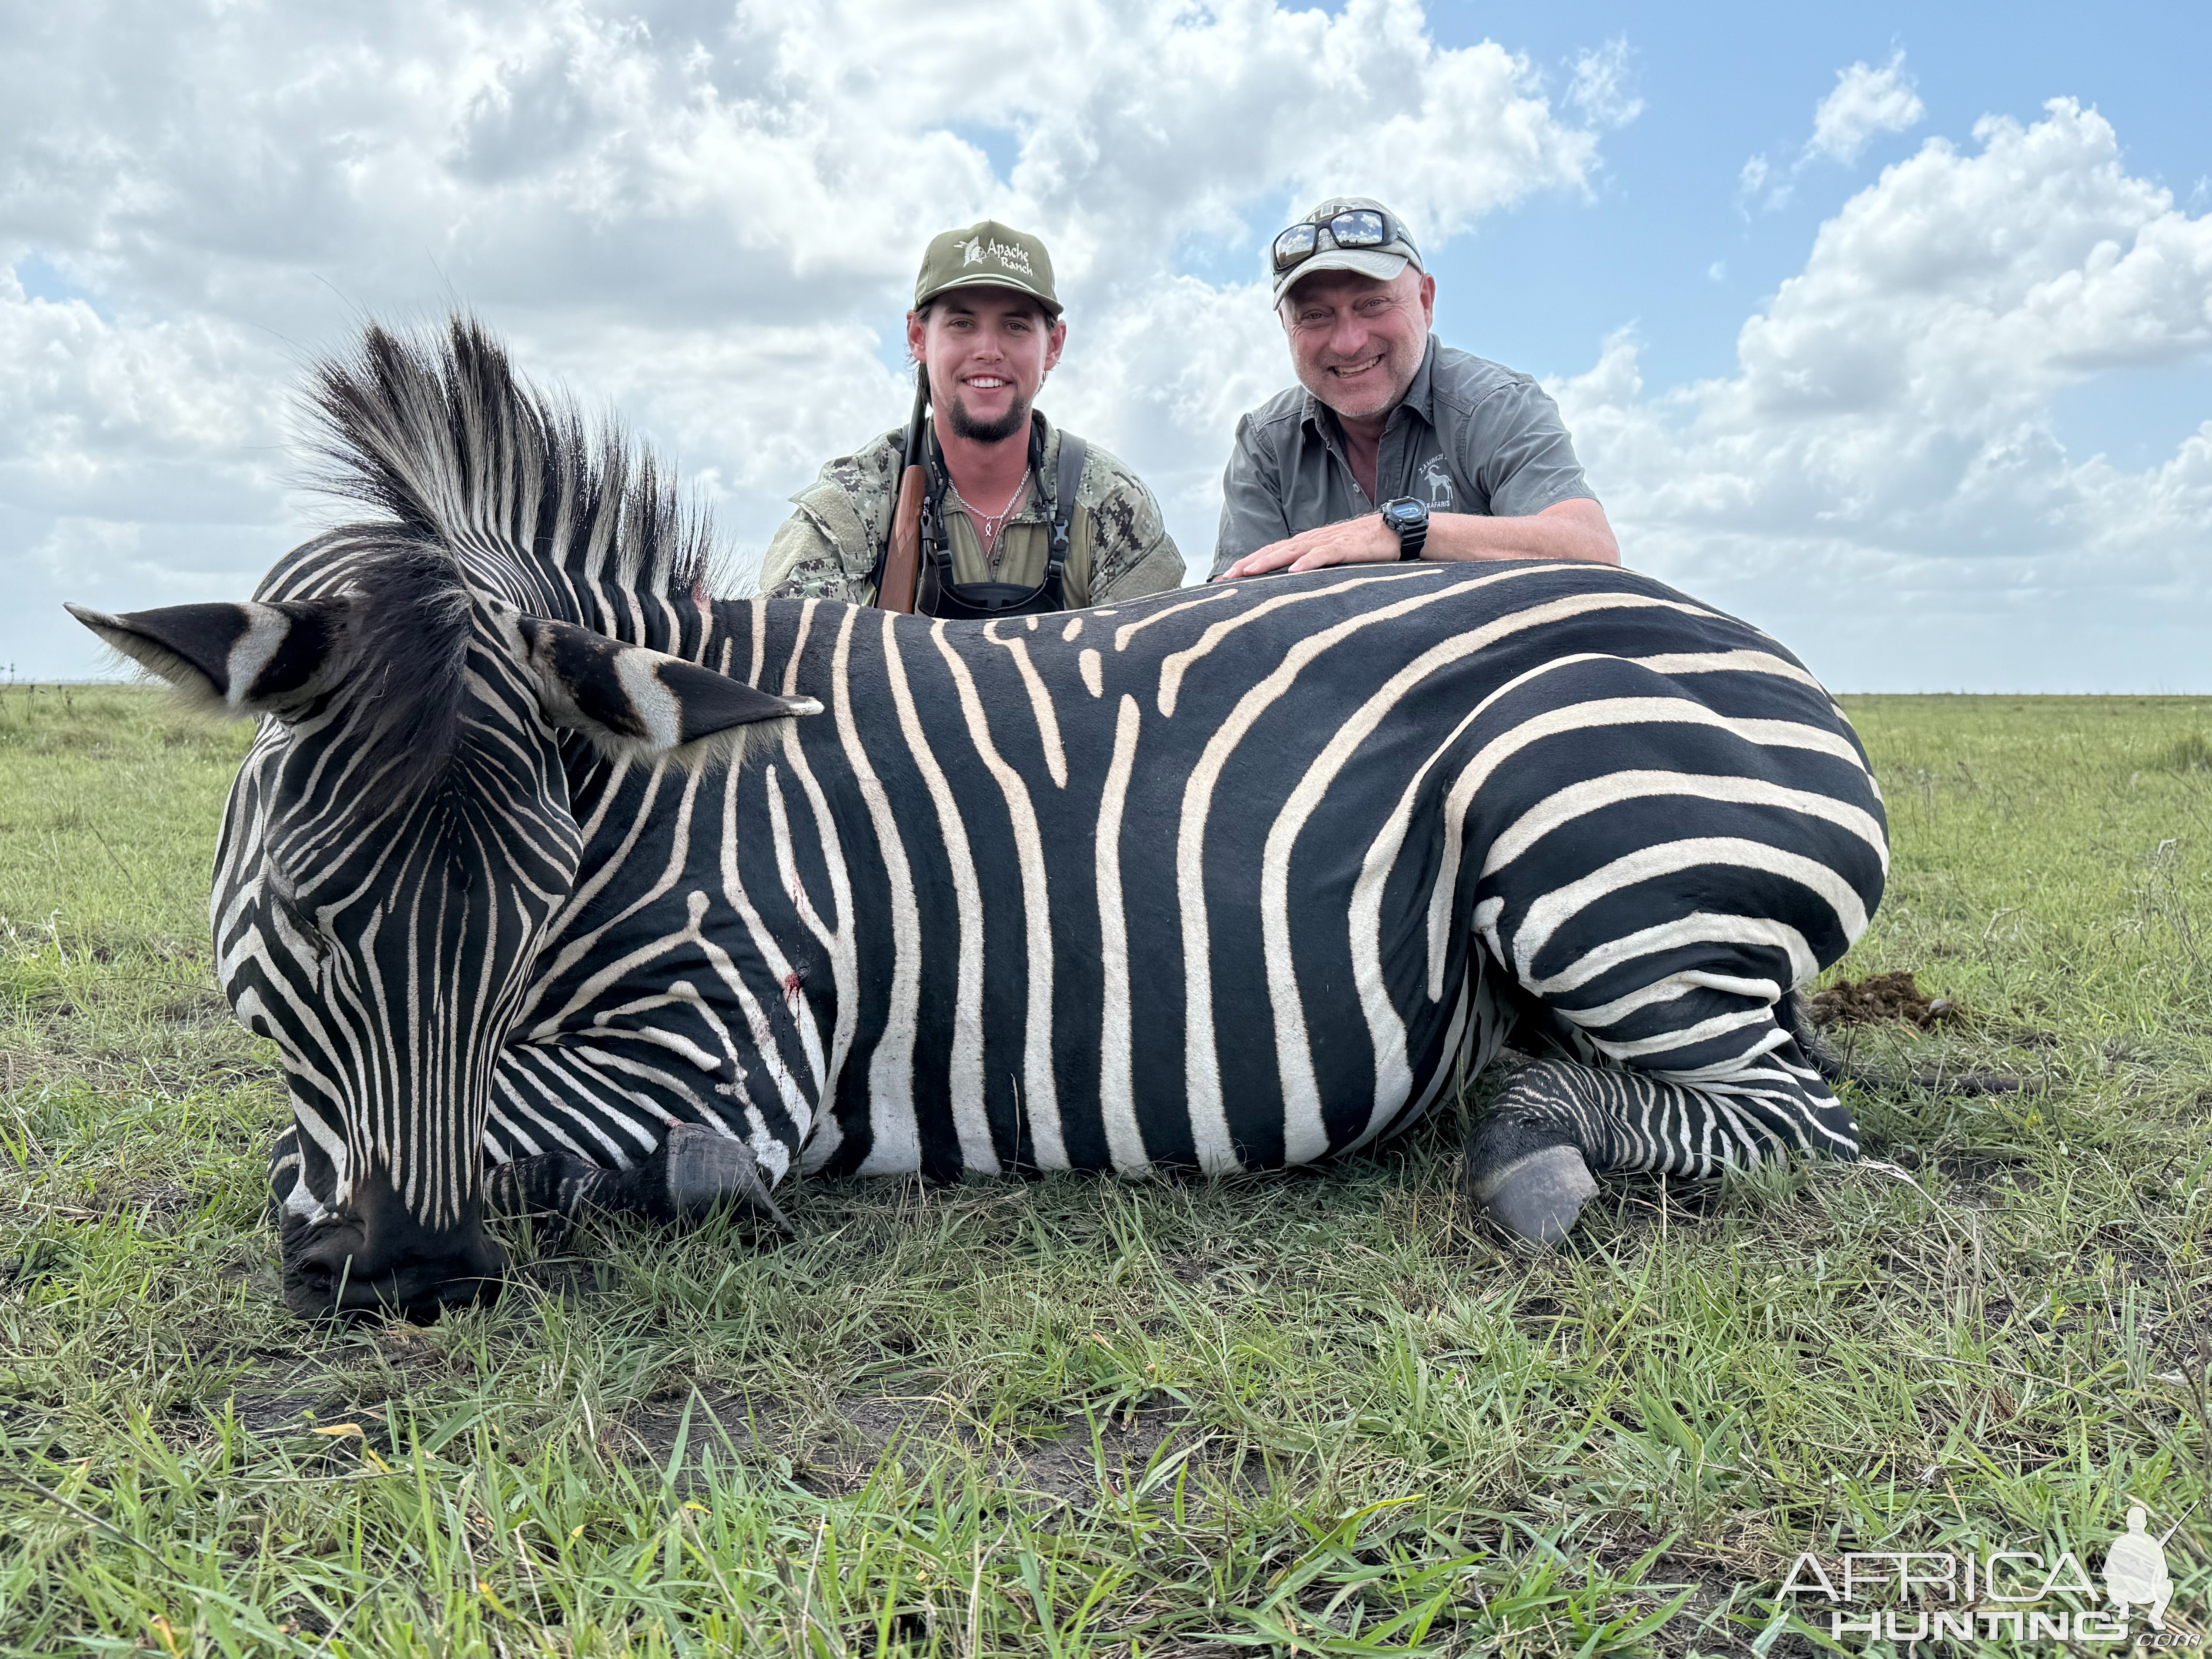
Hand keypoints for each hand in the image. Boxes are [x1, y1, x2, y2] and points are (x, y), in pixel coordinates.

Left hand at [1220, 513, 1398, 577]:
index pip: (1273, 552)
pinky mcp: (1347, 546)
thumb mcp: (1334, 558)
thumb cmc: (1366, 546)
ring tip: (1248, 572)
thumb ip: (1315, 567)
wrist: (1397, 531)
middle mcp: (1313, 539)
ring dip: (1269, 561)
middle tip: (1226, 577)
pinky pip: (1325, 554)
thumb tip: (1295, 585)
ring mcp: (1329, 541)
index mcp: (1308, 543)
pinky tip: (1294, 571)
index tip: (1227, 577)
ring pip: (1293, 551)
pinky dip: (1309, 562)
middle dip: (1249, 563)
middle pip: (1275, 550)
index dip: (1249, 562)